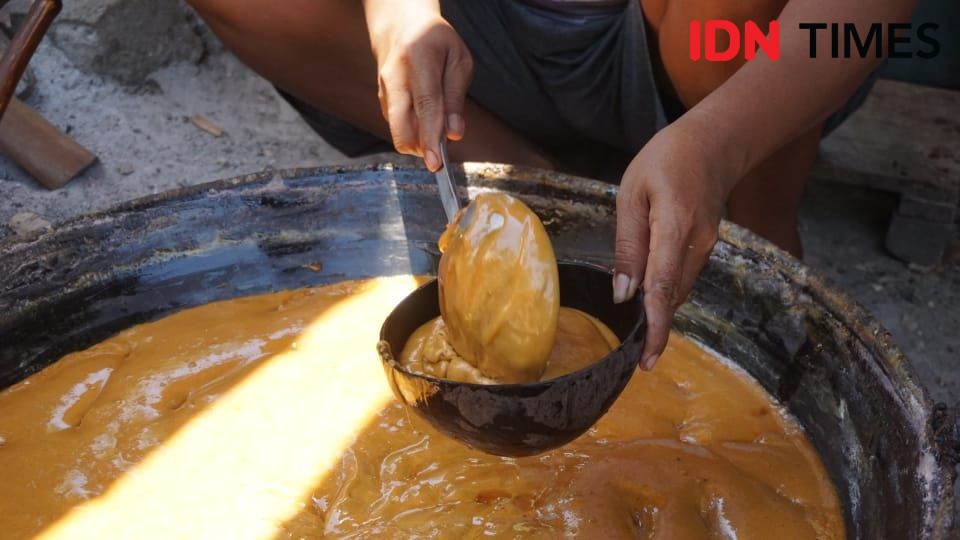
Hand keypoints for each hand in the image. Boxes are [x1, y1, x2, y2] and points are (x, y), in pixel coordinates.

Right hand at [364, 0, 473, 170]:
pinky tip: (425, 122)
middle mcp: (395, 77)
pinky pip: (397, 125)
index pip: (425, 106)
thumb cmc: (435, 41)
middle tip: (438, 158)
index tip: (435, 162)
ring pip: (397, 130)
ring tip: (436, 130)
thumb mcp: (458, 61)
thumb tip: (454, 134)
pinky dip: (412, 132)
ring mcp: (384, 90)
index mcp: (418, 61)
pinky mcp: (381, 100)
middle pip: (401, 126)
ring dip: (417, 141)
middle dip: (418, 149)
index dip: (430, 137)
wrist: (400, 24)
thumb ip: (456, 98)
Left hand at [613, 118, 737, 370]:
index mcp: (675, 228)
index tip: (646, 359)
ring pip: (678, 291)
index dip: (654, 327)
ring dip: (660, 314)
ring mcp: (706, 248)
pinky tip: (649, 304)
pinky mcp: (706, 248)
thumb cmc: (666, 160)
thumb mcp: (632, 195)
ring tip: (639, 342)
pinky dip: (666, 295)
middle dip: (655, 329)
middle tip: (634, 359)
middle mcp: (697, 246)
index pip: (663, 288)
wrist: (715, 144)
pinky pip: (683, 279)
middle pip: (672, 297)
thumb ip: (628, 246)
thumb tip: (623, 293)